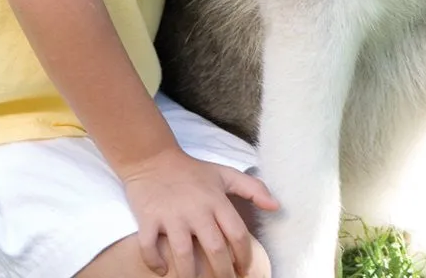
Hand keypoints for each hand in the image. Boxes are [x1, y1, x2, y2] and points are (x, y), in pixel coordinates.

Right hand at [120, 147, 278, 277]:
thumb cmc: (192, 171)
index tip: (244, 270)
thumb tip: (276, 206)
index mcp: (216, 199)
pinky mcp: (149, 218)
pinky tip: (162, 270)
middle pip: (214, 249)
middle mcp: (196, 209)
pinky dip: (154, 262)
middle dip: (223, 273)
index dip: (244, 257)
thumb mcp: (224, 174)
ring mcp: (171, 215)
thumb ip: (253, 188)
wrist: (153, 158)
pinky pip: (149, 247)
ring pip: (183, 254)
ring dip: (190, 274)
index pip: (237, 234)